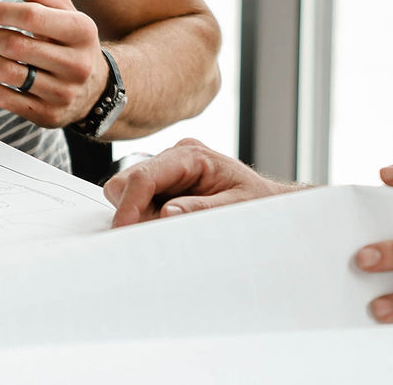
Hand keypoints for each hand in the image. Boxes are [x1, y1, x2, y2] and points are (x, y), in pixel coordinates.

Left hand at [0, 0, 108, 129]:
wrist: (95, 89)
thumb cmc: (69, 40)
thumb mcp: (61, 10)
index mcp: (82, 30)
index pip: (34, 17)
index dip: (1, 12)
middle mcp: (76, 64)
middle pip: (16, 47)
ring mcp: (63, 93)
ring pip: (8, 73)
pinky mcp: (47, 115)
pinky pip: (6, 99)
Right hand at [104, 137, 295, 226]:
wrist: (269, 204)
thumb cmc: (258, 202)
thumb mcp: (237, 207)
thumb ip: (202, 209)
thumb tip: (165, 213)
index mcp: (190, 154)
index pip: (144, 176)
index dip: (129, 205)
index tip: (123, 231)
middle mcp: (173, 158)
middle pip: (127, 182)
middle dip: (130, 212)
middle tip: (151, 238)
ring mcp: (166, 172)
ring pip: (128, 194)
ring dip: (138, 217)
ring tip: (171, 232)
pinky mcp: (164, 187)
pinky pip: (139, 204)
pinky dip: (145, 220)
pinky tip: (168, 229)